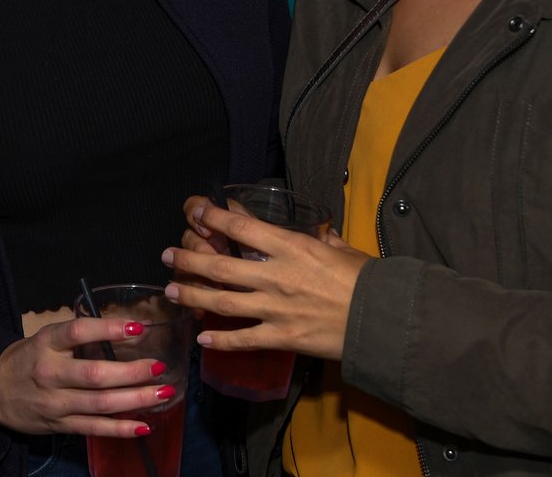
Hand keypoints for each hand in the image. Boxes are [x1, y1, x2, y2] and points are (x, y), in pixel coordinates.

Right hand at [0, 315, 173, 437]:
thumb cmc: (26, 359)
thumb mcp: (45, 338)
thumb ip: (78, 337)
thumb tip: (126, 330)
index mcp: (45, 343)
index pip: (77, 332)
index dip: (108, 329)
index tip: (137, 328)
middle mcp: (50, 373)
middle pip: (95, 374)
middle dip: (132, 372)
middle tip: (159, 366)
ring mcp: (55, 403)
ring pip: (100, 404)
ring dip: (135, 399)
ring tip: (163, 392)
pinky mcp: (59, 425)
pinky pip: (94, 428)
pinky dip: (120, 429)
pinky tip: (144, 425)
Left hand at [162, 196, 367, 360]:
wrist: (383, 319)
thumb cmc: (366, 280)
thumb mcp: (342, 249)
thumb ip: (323, 239)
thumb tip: (318, 230)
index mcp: (291, 247)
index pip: (242, 228)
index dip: (214, 218)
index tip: (196, 211)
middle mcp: (276, 275)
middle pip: (220, 266)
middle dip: (189, 259)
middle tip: (167, 255)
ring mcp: (276, 308)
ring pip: (222, 302)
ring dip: (192, 295)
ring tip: (171, 290)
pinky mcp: (282, 337)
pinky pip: (243, 338)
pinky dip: (220, 340)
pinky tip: (202, 338)